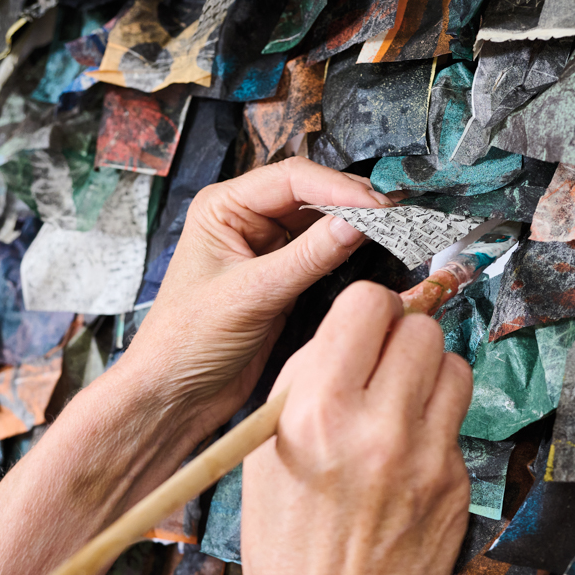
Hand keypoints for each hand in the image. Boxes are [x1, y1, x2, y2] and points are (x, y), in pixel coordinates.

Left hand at [114, 157, 393, 444]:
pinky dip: (348, 254)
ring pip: (322, 224)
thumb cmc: (187, 342)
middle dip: (354, 204)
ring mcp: (266, 250)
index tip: (379, 208)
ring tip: (394, 233)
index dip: (339, 189)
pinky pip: (323, 256)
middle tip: (398, 219)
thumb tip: (358, 224)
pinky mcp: (282, 279)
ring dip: (355, 227)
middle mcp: (245, 220)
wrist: (176, 395)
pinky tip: (373, 255)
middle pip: (312, 195)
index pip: (292, 179)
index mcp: (223, 207)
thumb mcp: (251, 295)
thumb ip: (308, 258)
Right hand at [240, 283, 473, 574]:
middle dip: (400, 339)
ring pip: (454, 365)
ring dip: (429, 374)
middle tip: (381, 369)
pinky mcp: (456, 484)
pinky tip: (407, 456)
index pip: (368, 304)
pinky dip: (436, 425)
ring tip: (400, 406)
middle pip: (420, 328)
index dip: (366, 311)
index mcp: (317, 411)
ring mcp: (426, 457)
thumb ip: (306, 381)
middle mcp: (377, 427)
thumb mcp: (264, 452)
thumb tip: (349, 330)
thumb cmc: (286, 547)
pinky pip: (458, 422)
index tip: (362, 328)